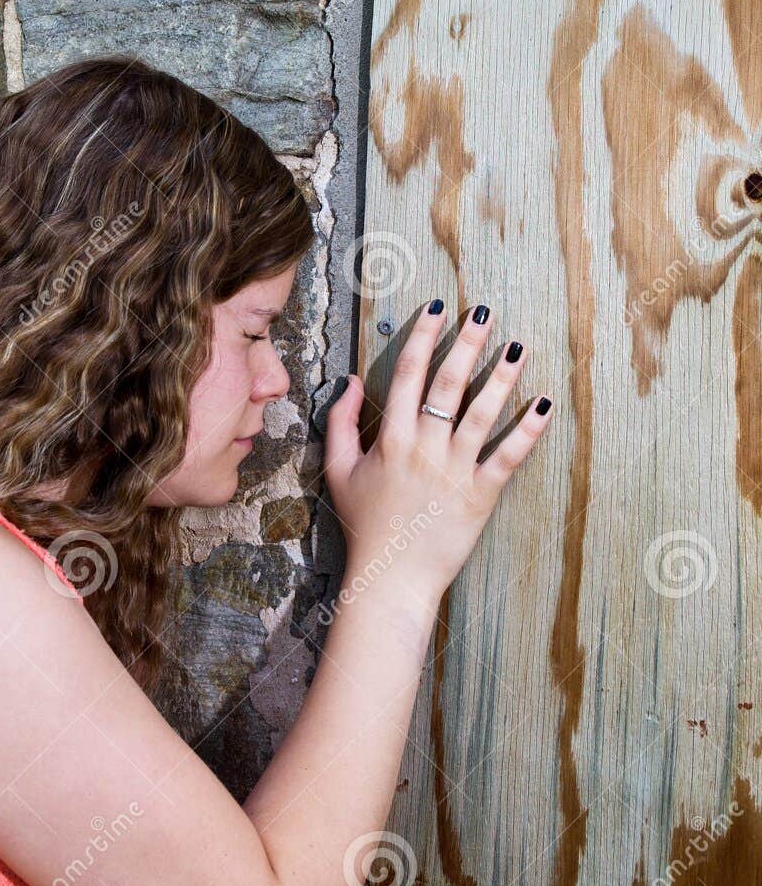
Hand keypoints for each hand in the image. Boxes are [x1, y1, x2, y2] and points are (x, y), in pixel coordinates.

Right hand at [323, 303, 552, 607]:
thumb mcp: (339, 471)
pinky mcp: (480, 495)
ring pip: (483, 412)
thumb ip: (340, 423)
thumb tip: (348, 382)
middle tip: (484, 311)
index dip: (423, 336)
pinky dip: (529, 431)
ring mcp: (454, 470)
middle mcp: (424, 447)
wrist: (390, 576)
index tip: (438, 309)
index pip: (408, 373)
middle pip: (449, 383)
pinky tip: (545, 404)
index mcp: (391, 437)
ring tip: (519, 346)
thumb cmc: (365, 525)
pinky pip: (508, 457)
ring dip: (503, 376)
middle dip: (467, 342)